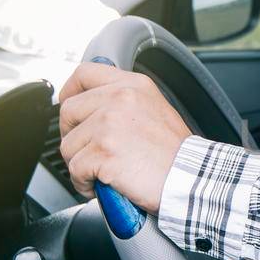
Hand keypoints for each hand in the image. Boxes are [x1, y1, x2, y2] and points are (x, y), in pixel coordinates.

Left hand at [57, 62, 191, 212]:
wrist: (190, 178)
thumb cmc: (177, 154)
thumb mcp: (156, 109)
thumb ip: (126, 101)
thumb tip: (97, 108)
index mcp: (133, 86)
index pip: (85, 73)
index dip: (70, 91)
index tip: (70, 106)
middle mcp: (119, 99)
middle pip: (69, 111)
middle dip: (72, 135)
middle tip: (87, 152)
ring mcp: (109, 125)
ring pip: (69, 145)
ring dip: (79, 164)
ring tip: (100, 173)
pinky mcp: (103, 153)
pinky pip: (75, 169)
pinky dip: (83, 182)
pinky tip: (101, 186)